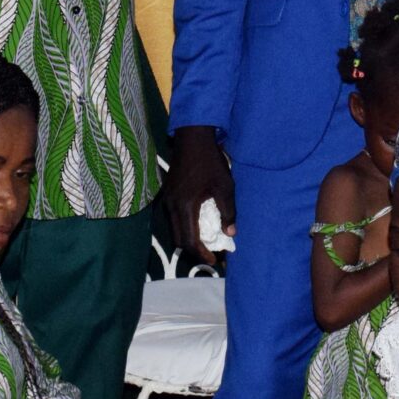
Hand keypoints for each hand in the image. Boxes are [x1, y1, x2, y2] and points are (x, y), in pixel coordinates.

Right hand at [164, 129, 235, 267]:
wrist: (192, 139)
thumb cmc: (210, 162)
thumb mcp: (225, 187)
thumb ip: (228, 212)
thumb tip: (230, 234)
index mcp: (185, 207)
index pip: (190, 240)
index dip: (202, 254)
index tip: (215, 260)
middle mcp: (172, 206)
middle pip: (179, 239)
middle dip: (195, 250)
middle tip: (211, 253)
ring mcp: (167, 200)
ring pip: (174, 230)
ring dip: (189, 239)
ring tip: (207, 242)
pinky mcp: (168, 195)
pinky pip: (173, 219)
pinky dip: (185, 227)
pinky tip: (198, 225)